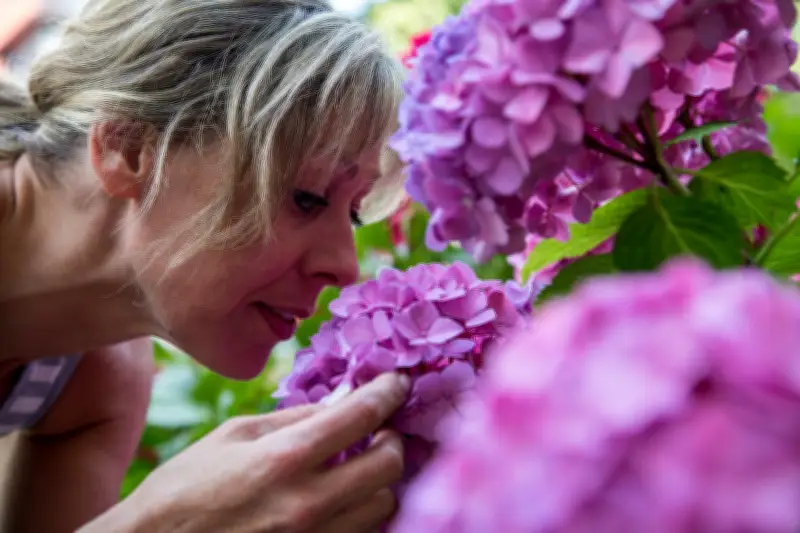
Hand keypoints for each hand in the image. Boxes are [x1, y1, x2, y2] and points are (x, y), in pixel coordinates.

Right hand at [79, 372, 409, 532]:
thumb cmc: (185, 487)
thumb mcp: (234, 434)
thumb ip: (294, 417)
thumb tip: (340, 401)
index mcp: (284, 458)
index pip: (361, 415)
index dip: (388, 392)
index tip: (398, 383)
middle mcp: (307, 503)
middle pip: (388, 465)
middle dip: (392, 439)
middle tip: (381, 429)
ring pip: (383, 505)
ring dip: (378, 479)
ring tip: (358, 465)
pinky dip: (361, 511)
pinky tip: (342, 496)